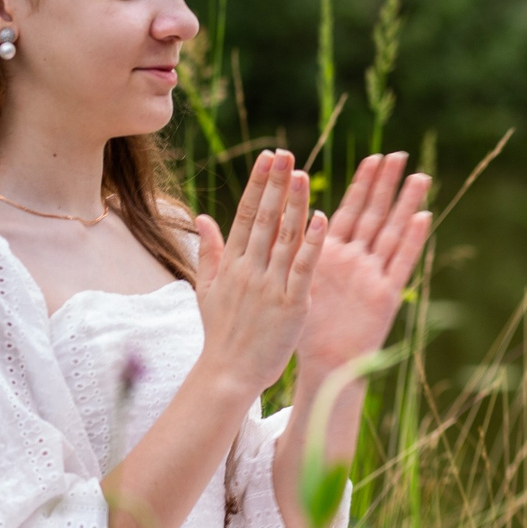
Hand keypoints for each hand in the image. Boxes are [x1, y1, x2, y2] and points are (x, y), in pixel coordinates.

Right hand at [192, 151, 323, 393]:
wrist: (228, 374)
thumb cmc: (221, 334)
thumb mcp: (207, 289)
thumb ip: (210, 251)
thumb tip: (203, 217)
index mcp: (232, 263)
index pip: (246, 213)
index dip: (259, 183)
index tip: (269, 156)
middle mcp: (249, 269)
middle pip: (266, 218)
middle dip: (276, 183)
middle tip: (287, 153)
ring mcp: (270, 286)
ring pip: (285, 237)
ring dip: (295, 204)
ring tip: (304, 174)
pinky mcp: (291, 304)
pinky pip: (303, 268)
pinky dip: (313, 243)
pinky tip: (323, 219)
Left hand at [295, 152, 432, 383]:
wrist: (322, 365)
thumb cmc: (304, 328)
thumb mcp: (292, 281)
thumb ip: (287, 249)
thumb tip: (272, 216)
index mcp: (333, 253)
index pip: (350, 210)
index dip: (363, 184)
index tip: (374, 157)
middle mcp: (358, 260)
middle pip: (374, 215)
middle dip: (386, 186)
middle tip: (399, 156)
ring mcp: (373, 275)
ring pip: (392, 232)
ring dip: (405, 205)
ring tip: (419, 177)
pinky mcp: (385, 295)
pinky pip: (400, 263)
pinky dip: (412, 240)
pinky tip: (422, 216)